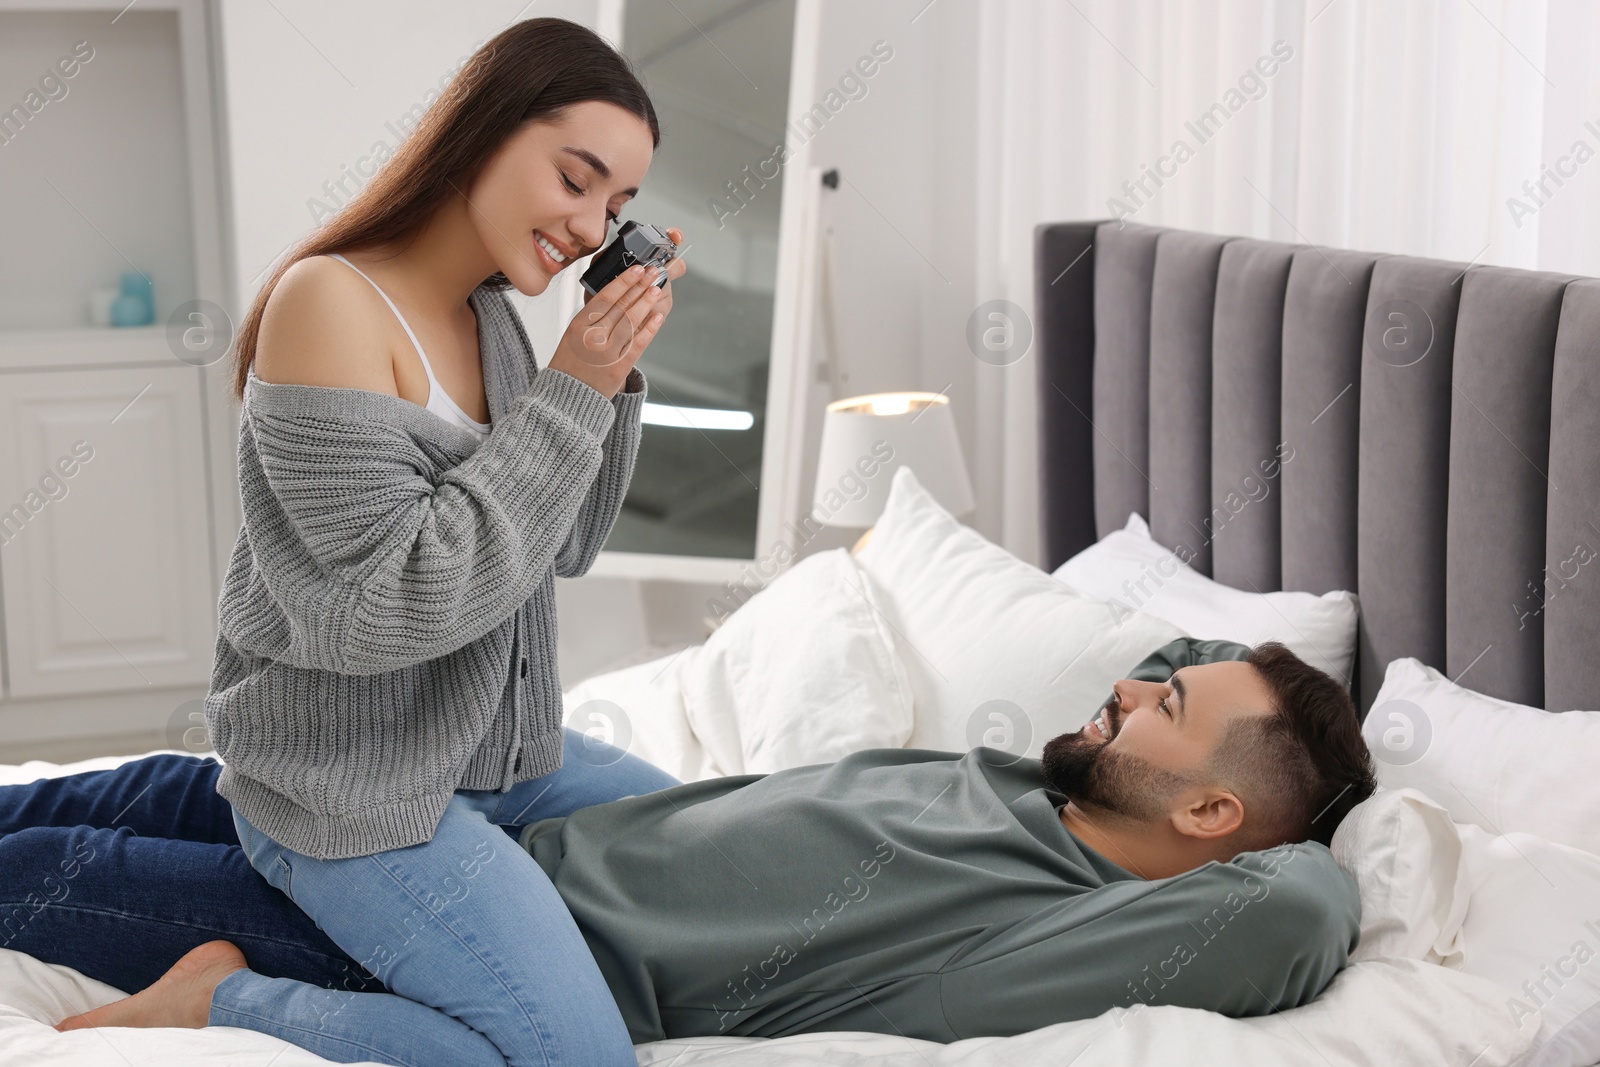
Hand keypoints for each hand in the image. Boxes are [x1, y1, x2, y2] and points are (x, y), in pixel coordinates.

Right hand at [548, 227, 686, 397]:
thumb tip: (616, 297)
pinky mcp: (620, 367)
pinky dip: (650, 328)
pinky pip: (638, 343)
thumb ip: (591, 318)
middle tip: (653, 273)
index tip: (637, 269)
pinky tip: (658, 316)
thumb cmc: (569, 365)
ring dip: (646, 302)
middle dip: (639, 286)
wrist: (567, 398)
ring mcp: (608, 352)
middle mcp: (593, 336)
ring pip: (632, 321)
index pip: (605, 297)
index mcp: (579, 326)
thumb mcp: (572, 335)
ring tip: (656, 288)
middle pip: (621, 306)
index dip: (624, 281)